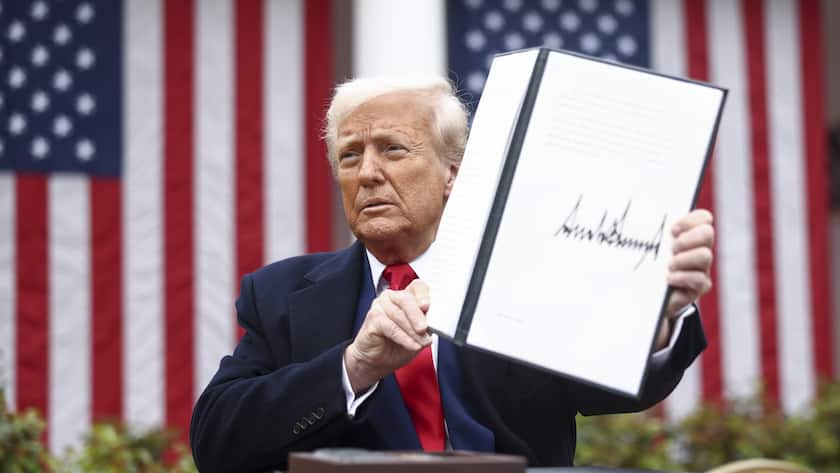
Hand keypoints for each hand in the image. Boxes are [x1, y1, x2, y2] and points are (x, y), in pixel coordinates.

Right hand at [344, 279, 431, 393]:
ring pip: (398, 314)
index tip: (428, 306)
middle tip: (425, 328)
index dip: (423, 294)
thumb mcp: (418, 334)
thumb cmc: (398, 344)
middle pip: (406, 299)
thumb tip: (435, 323)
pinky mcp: (372, 319)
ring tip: (422, 342)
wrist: (378, 361)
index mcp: (406, 297)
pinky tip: (411, 345)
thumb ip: (425, 325)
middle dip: (417, 315)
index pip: (417, 286)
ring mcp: (380, 306)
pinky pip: (390, 327)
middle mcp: (391, 298)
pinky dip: (403, 337)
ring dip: (412, 331)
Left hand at [655, 209, 713, 348]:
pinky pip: (700, 279)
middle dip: (688, 239)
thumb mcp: (643, 245)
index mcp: (688, 234)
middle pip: (707, 233)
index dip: (691, 220)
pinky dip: (683, 277)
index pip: (703, 218)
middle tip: (671, 248)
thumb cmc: (644, 264)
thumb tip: (624, 211)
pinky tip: (669, 279)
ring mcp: (701, 268)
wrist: (644, 294)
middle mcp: (698, 248)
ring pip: (705, 256)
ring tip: (669, 265)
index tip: (672, 229)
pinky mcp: (698, 287)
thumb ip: (643, 229)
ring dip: (684, 259)